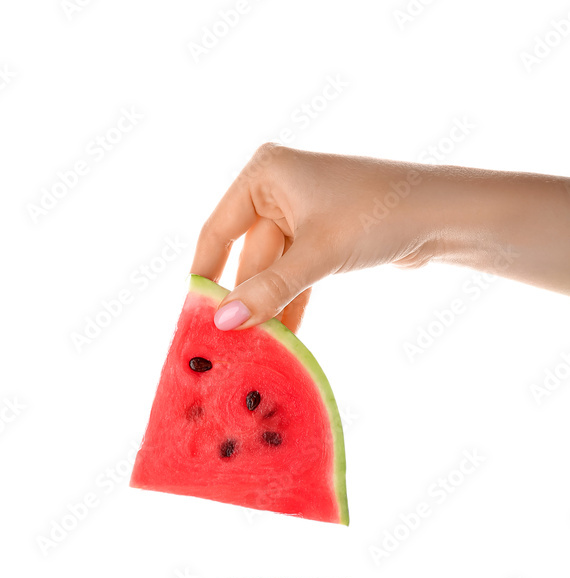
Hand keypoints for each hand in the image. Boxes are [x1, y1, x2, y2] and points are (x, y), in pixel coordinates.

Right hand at [192, 144, 569, 331]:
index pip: (217, 231)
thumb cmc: (377, 215)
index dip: (205, 275)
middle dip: (243, 300)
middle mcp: (277, 187)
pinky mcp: (321, 236)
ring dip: (267, 307)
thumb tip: (223, 323)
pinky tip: (283, 337)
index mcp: (264, 173)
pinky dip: (289, 302)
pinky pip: (293, 274)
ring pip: (271, 270)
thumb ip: (268, 290)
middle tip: (228, 344)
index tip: (194, 317)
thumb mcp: (316, 255)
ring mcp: (300, 212)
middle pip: (246, 255)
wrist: (440, 215)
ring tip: (254, 348)